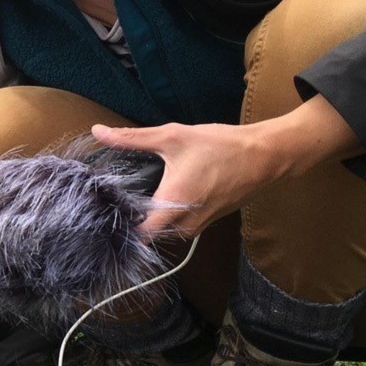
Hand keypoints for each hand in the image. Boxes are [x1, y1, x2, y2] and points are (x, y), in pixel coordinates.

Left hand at [91, 95, 361, 238]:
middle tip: (118, 200)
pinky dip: (172, 215)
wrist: (268, 155)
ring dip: (155, 218)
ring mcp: (202, 224)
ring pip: (168, 231)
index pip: (139, 232)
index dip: (121, 222)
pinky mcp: (212, 220)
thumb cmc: (220, 145)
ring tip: (138, 196)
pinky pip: (183, 225)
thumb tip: (97, 132)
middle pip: (151, 234)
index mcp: (174, 204)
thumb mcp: (172, 136)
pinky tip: (163, 194)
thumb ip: (131, 138)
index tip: (107, 206)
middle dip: (136, 220)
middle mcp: (187, 222)